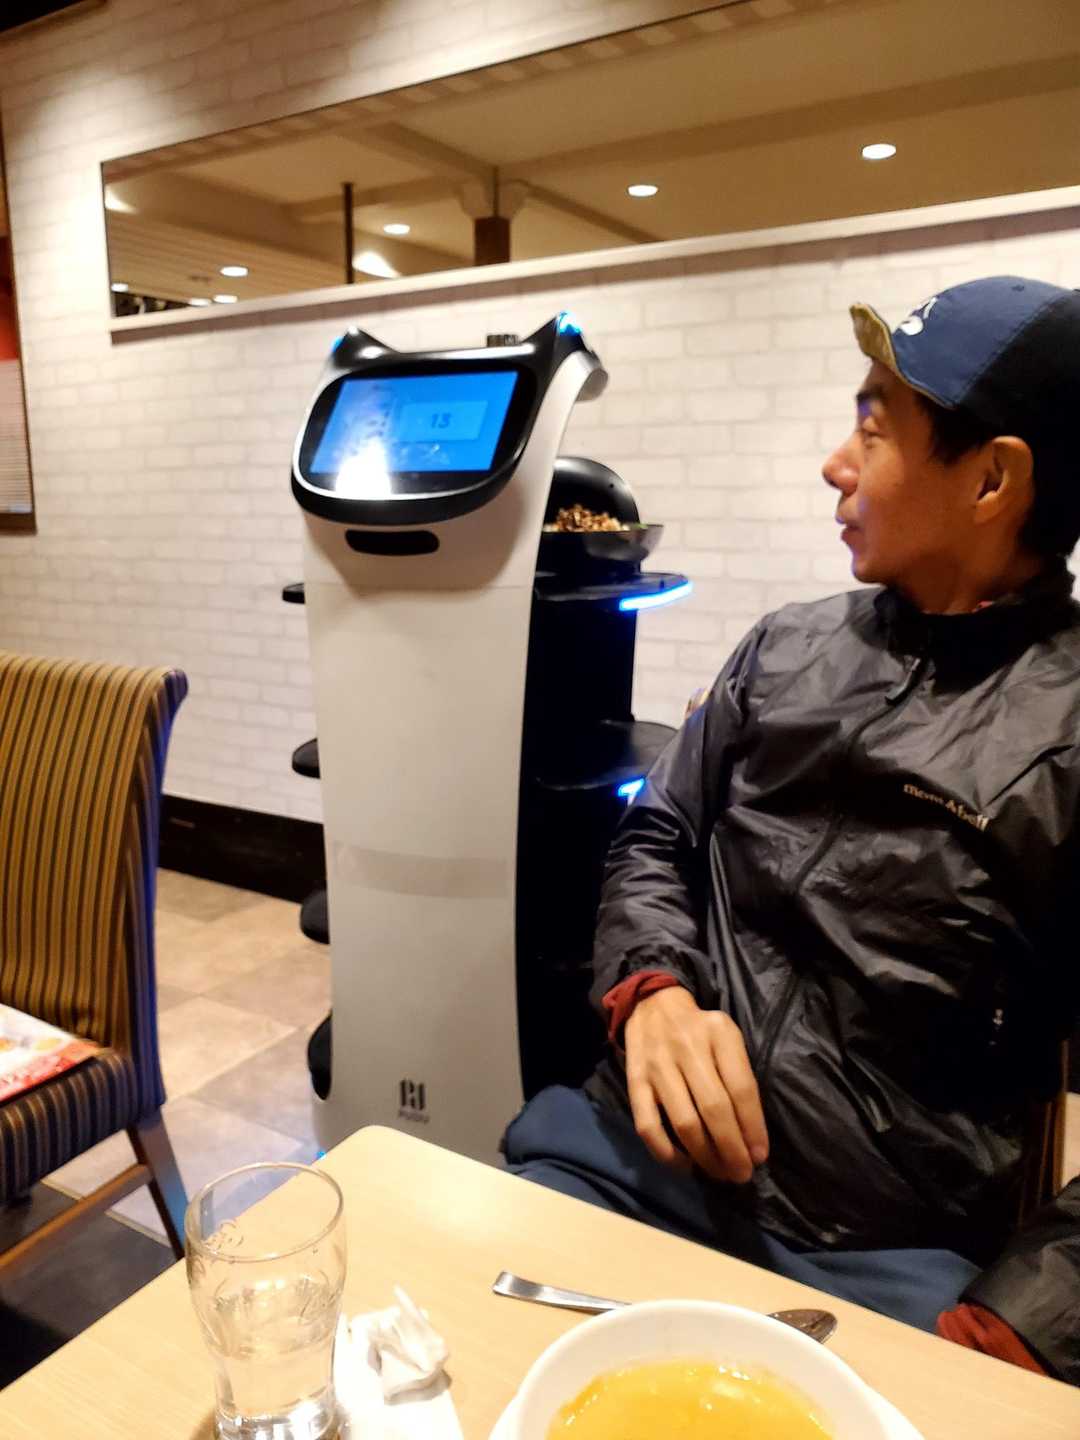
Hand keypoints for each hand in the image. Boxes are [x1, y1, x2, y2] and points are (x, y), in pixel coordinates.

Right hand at [624, 986, 768, 1183]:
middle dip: (731, 1149)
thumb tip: (752, 1135)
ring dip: (705, 1156)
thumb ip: (739, 1075)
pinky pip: (648, 1126)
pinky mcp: (634, 1082)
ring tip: (719, 1173)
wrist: (652, 1005)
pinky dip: (666, 1153)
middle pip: (714, 1108)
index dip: (752, 1127)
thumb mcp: (727, 1037)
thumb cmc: (700, 1030)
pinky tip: (685, 1165)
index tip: (759, 1156)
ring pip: (684, 1122)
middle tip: (741, 1174)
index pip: (740, 1087)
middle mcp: (688, 1047)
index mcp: (718, 1033)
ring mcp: (658, 1065)